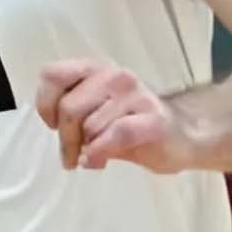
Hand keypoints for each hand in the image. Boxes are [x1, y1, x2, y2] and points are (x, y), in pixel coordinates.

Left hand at [34, 59, 196, 173]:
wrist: (185, 135)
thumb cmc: (135, 124)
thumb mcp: (99, 111)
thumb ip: (74, 111)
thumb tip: (53, 126)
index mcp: (97, 70)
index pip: (53, 75)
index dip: (46, 104)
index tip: (54, 125)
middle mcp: (115, 76)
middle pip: (69, 107)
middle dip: (66, 139)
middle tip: (71, 156)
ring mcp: (136, 96)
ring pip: (90, 126)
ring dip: (86, 149)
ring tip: (94, 157)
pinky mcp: (152, 119)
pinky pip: (113, 136)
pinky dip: (100, 153)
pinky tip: (100, 161)